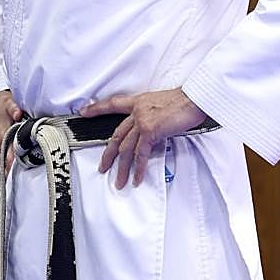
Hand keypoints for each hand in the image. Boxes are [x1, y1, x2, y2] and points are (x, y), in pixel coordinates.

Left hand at [81, 88, 207, 189]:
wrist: (195, 98)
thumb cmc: (185, 100)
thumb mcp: (163, 105)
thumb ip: (153, 116)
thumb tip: (153, 131)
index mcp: (139, 102)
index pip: (113, 104)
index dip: (97, 108)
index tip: (85, 112)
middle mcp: (137, 110)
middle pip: (117, 135)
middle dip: (108, 154)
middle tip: (103, 167)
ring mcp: (142, 120)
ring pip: (126, 148)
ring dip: (122, 168)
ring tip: (119, 182)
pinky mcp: (150, 130)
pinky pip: (140, 154)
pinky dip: (138, 169)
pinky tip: (136, 179)